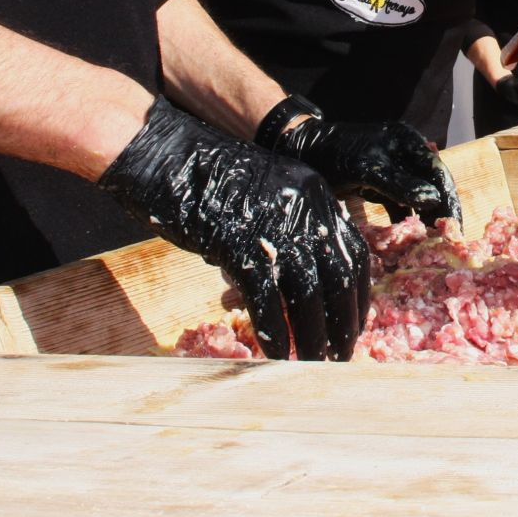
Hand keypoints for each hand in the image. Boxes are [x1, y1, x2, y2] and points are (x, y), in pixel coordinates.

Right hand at [98, 98, 368, 360]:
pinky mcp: (239, 244)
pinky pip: (266, 300)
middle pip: (339, 278)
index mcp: (315, 193)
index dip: (357, 295)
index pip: (354, 252)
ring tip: (314, 364)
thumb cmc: (205, 176)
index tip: (354, 324)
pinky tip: (276, 356)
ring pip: (308, 295)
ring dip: (313, 337)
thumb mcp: (262, 196)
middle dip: (343, 323)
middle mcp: (304, 208)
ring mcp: (273, 226)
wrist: (160, 152)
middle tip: (342, 356)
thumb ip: (285, 232)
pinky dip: (274, 332)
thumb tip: (295, 285)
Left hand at [266, 105, 462, 227]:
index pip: (438, 173)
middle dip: (438, 215)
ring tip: (430, 247)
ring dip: (422, 221)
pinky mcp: (380, 186)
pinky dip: (403, 223)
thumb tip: (433, 199)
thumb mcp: (367, 169)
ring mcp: (393, 170)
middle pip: (431, 187)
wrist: (299, 151)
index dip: (449, 200)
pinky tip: (408, 242)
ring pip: (417, 199)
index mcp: (407, 142)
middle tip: (447, 243)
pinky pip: (399, 206)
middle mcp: (405, 154)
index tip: (456, 227)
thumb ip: (399, 183)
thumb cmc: (333, 154)